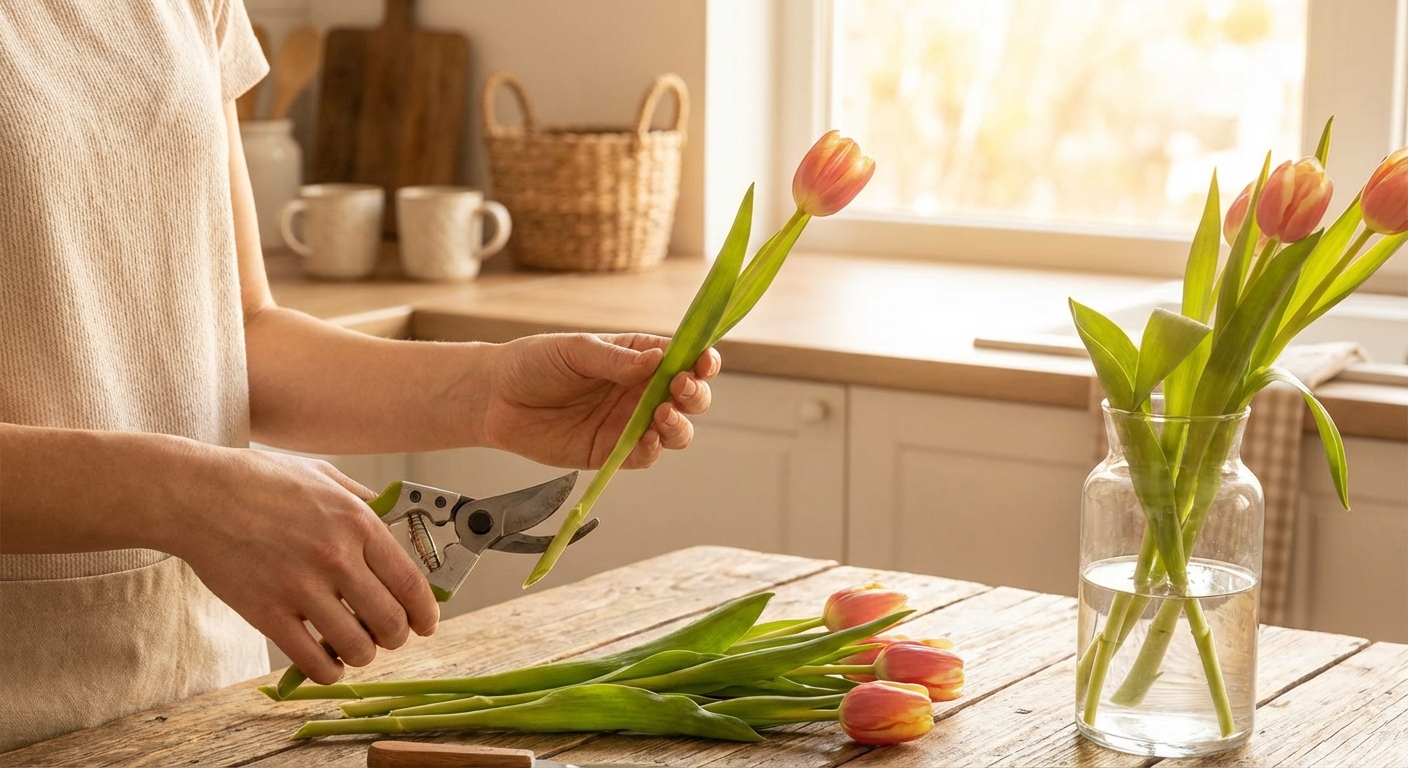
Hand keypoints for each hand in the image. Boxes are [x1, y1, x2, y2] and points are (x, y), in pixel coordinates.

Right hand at [170, 448, 438, 683]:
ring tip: (355, 647)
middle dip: (396, 637)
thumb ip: (365, 500)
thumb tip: (400, 523)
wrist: (198, 495)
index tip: (426, 624)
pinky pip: (312, 661)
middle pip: (390, 621)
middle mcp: (336, 557)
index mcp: (357, 523)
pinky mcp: (267, 612)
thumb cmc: (261, 481)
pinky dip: (328, 671)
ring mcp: (301, 587)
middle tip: (387, 636)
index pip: (411, 583)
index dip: (426, 613)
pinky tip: (328, 664)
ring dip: (362, 654)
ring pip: (356, 646)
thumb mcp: (324, 476)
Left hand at [477, 333, 720, 468]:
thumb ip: (615, 359)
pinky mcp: (611, 452)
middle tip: (680, 389)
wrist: (495, 398)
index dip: (701, 360)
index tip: (704, 362)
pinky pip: (643, 456)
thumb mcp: (575, 350)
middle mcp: (640, 391)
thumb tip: (658, 361)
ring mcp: (628, 423)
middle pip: (689, 398)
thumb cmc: (534, 363)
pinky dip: (651, 450)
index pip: (683, 358)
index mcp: (638, 357)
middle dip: (695, 394)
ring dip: (679, 425)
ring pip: (675, 431)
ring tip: (662, 416)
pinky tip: (645, 440)